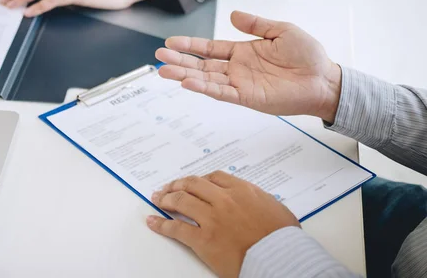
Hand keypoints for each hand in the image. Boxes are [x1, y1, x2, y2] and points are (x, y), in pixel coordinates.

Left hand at [147, 172, 299, 277]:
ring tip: (157, 198)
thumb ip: (259, 200)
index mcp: (242, 190)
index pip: (214, 177)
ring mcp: (211, 219)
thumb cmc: (284, 239)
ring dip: (165, 198)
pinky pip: (176, 229)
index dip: (199, 179)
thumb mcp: (277, 209)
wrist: (281, 259)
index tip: (193, 182)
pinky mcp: (203, 240)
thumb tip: (255, 201)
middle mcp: (223, 200)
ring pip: (180, 201)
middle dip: (177, 184)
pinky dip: (161, 224)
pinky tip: (153, 222)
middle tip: (168, 187)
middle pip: (192, 184)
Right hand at [155, 11, 342, 122]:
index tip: (170, 42)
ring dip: (184, 75)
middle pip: (201, 64)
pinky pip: (221, 92)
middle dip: (179, 60)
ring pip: (206, 79)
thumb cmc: (307, 56)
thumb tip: (232, 17)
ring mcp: (240, 84)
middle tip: (158, 57)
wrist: (324, 79)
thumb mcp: (281, 30)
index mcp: (242, 52)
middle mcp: (237, 68)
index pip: (209, 48)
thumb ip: (256, 25)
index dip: (190, 45)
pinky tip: (187, 83)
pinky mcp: (247, 97)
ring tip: (164, 71)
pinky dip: (204, 88)